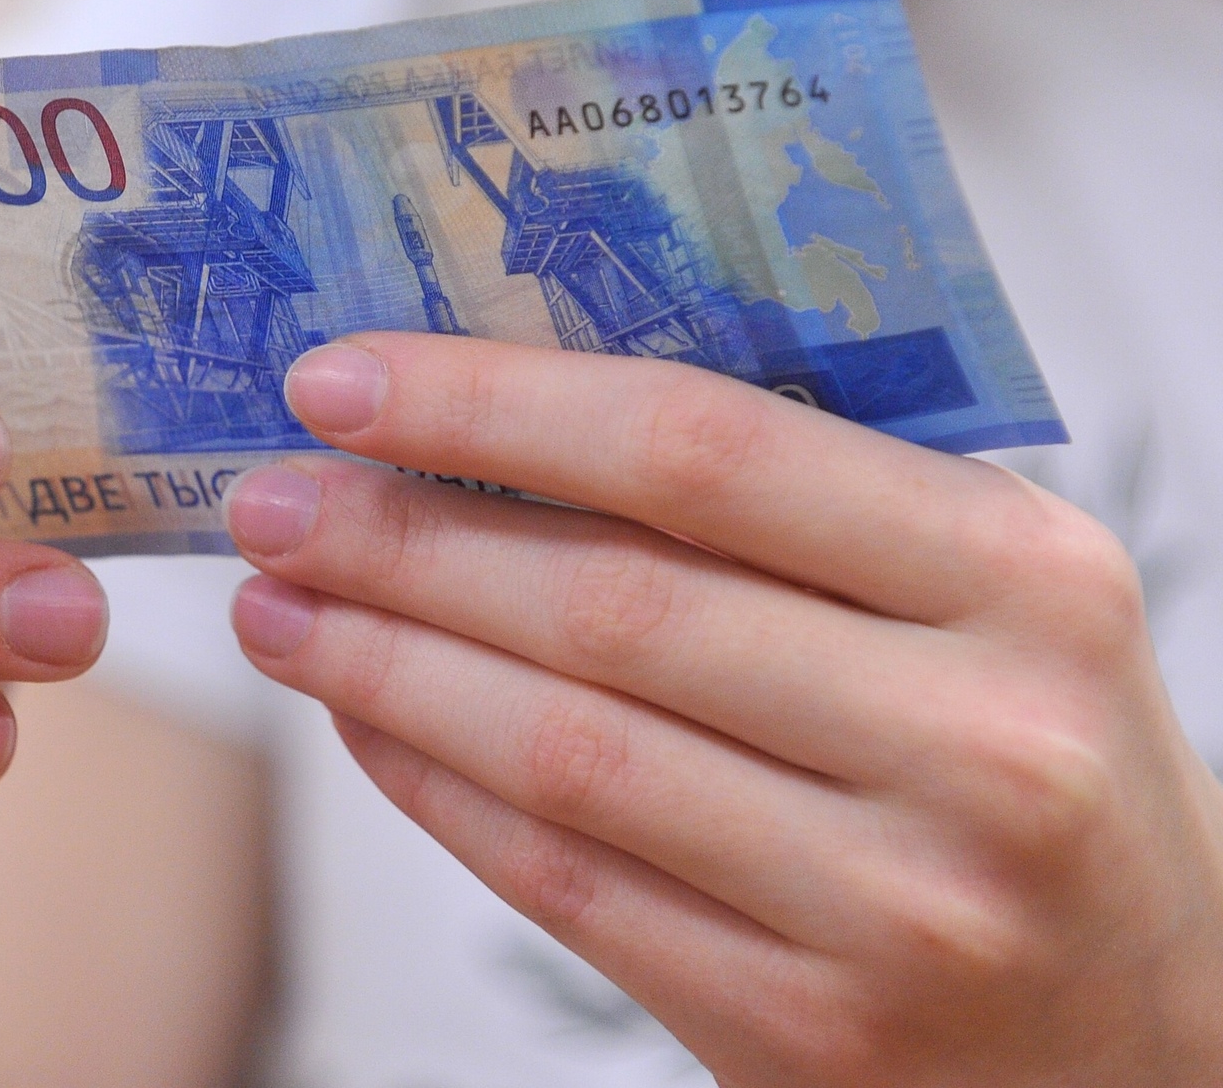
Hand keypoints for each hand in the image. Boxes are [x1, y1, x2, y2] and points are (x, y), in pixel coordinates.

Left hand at [224, 333, 1222, 1084]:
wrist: (1138, 1034)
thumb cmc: (1024, 753)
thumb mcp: (981, 594)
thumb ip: (802, 494)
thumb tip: (513, 400)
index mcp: (1023, 580)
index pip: (704, 450)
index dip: (494, 406)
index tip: (338, 380)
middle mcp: (977, 744)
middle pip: (609, 607)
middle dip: (399, 542)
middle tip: (267, 496)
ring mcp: (895, 909)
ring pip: (563, 754)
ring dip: (381, 667)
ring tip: (274, 604)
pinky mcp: (807, 1032)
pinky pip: (565, 883)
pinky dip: (435, 788)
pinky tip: (360, 721)